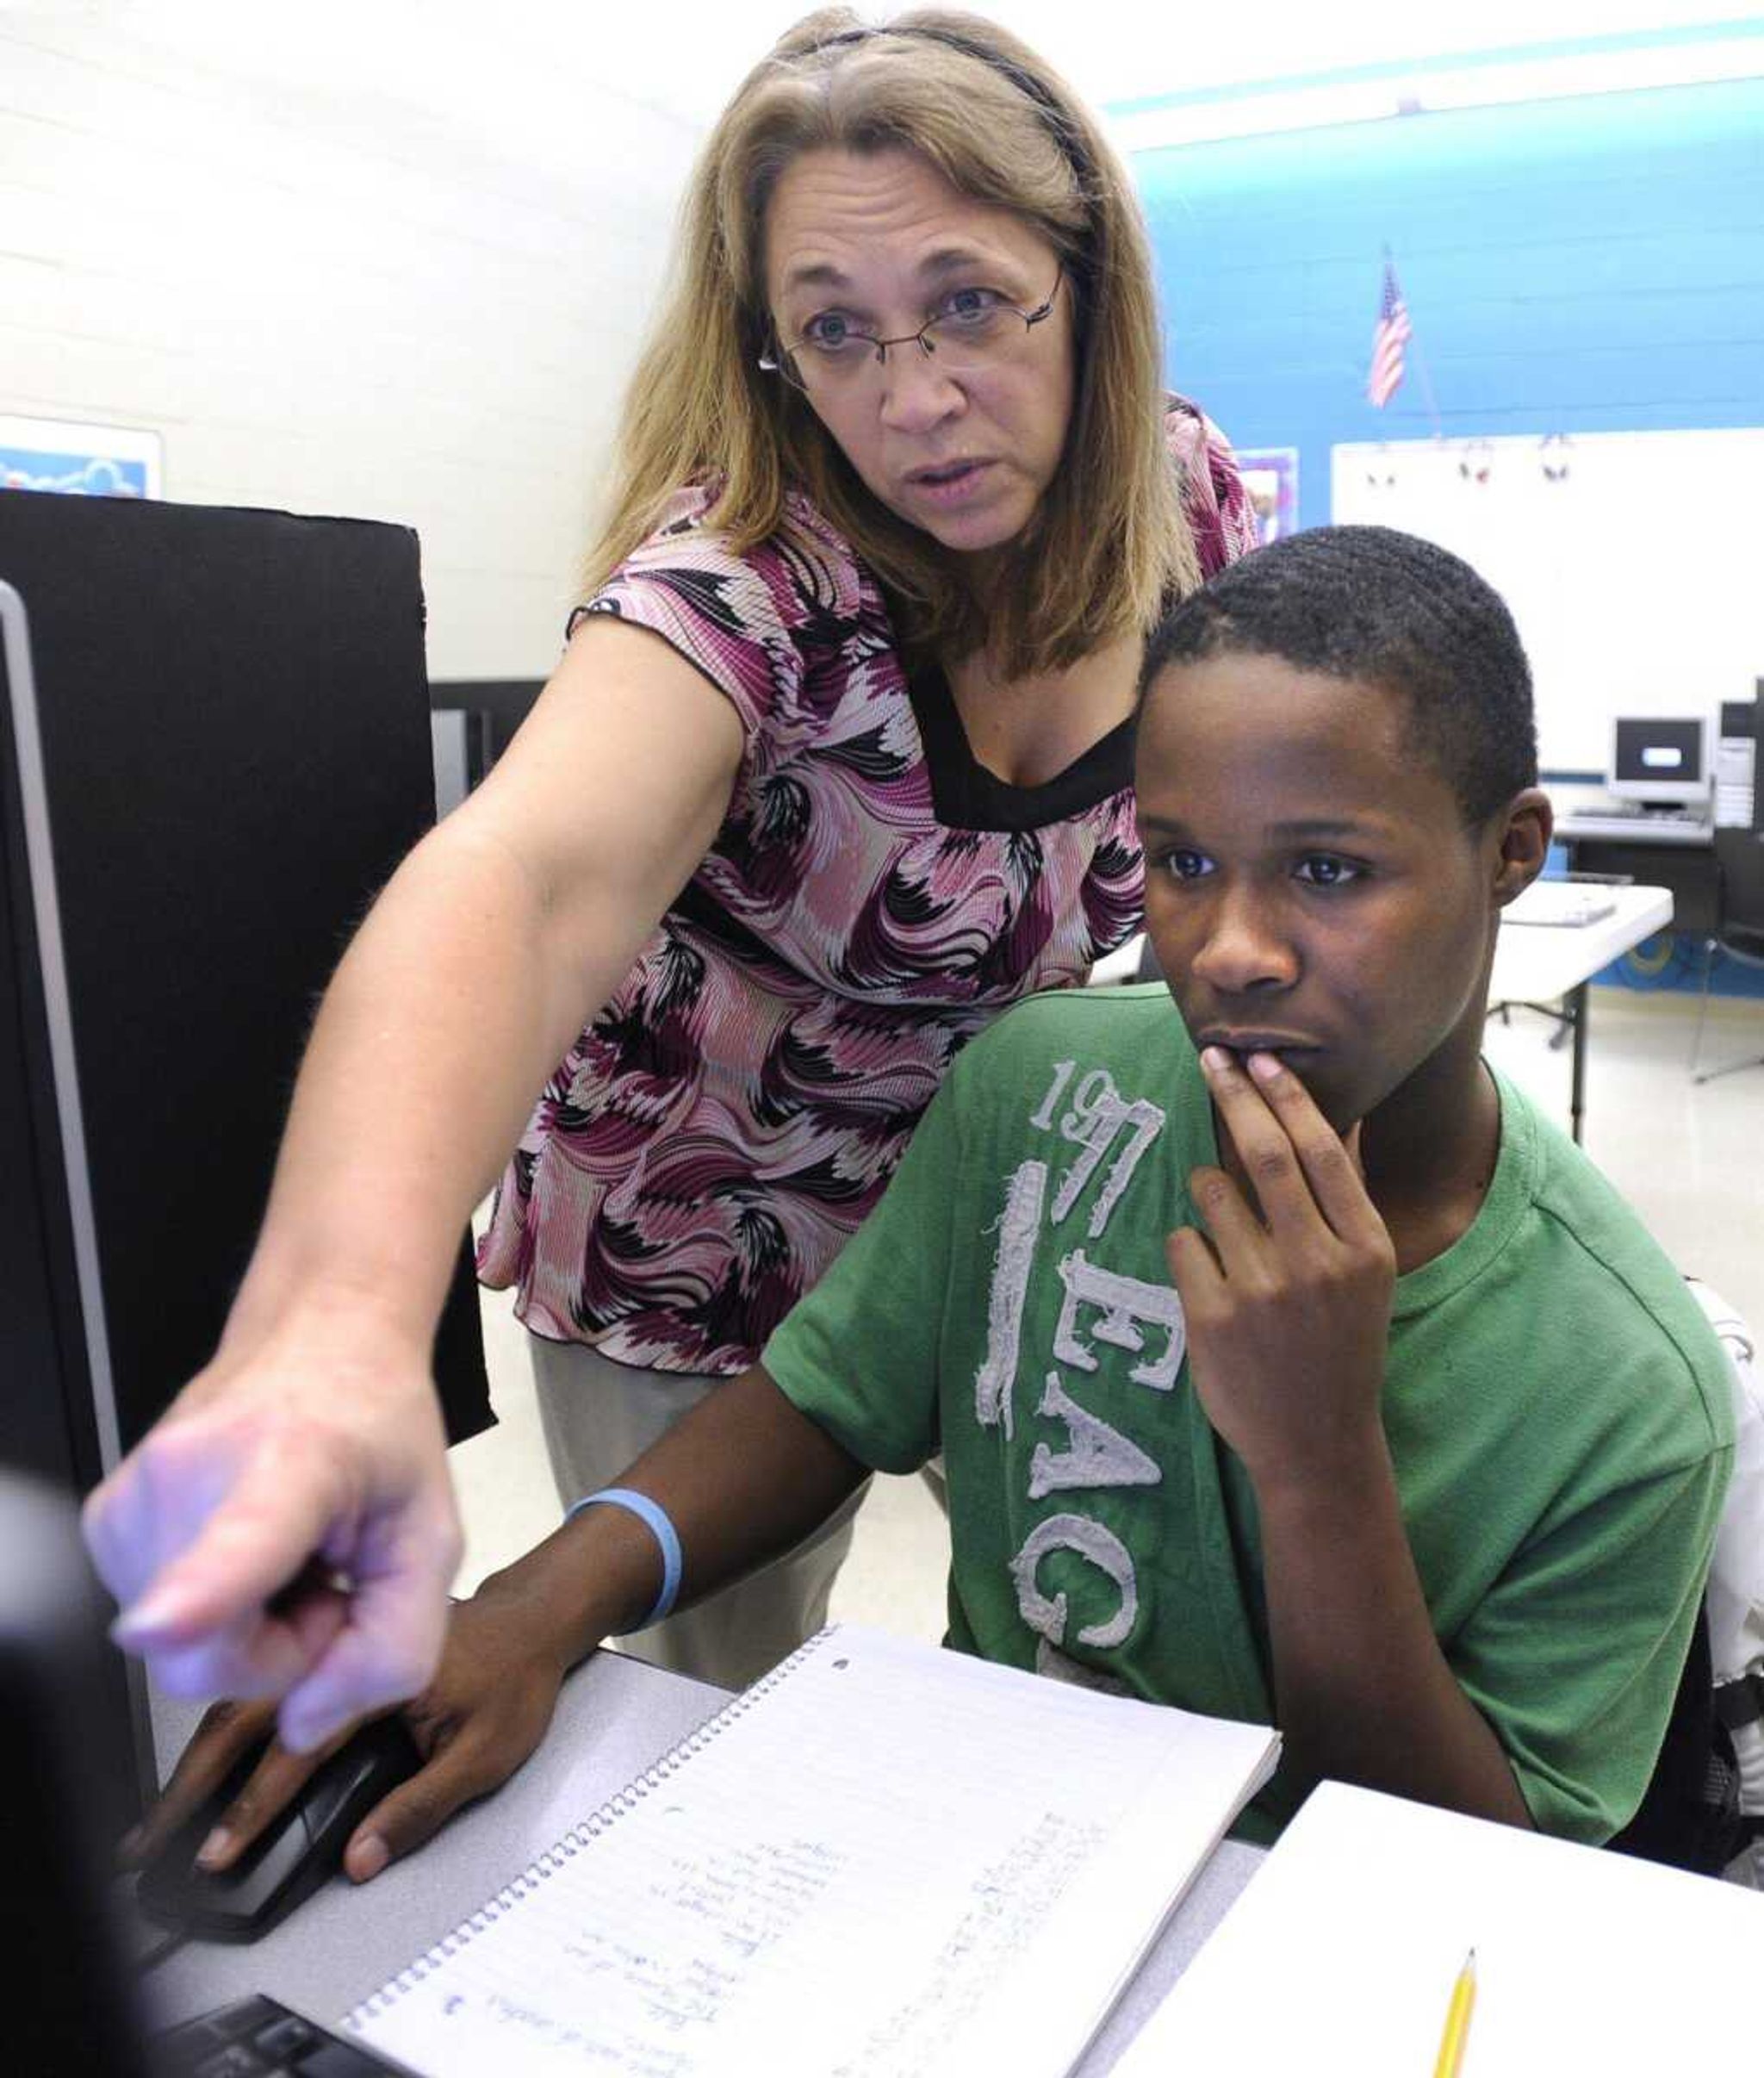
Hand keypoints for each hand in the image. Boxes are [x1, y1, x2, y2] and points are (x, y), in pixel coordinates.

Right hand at [82, 1304, 461, 1751]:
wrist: (320, 1341)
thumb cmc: (380, 1436)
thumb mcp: (430, 1545)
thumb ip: (391, 1651)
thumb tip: (301, 1727)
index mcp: (292, 1466)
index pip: (235, 1544)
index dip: (198, 1595)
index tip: (163, 1621)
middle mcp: (189, 1474)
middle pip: (209, 1656)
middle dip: (281, 1650)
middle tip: (328, 1575)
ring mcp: (133, 1496)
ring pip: (178, 1651)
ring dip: (247, 1629)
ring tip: (289, 1553)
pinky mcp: (103, 1520)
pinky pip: (157, 1625)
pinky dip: (211, 1609)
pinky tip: (247, 1552)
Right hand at [119, 1591, 569, 1884]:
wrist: (531, 1618)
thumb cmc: (515, 1678)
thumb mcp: (486, 1753)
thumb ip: (420, 1807)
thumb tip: (360, 1859)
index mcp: (380, 1680)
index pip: (300, 1747)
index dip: (254, 1807)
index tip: (217, 1852)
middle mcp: (343, 1650)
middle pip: (248, 1716)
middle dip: (194, 1783)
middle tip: (152, 1841)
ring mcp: (329, 1641)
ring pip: (244, 1698)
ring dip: (198, 1755)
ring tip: (160, 1814)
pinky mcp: (325, 1644)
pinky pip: (260, 1685)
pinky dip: (221, 1726)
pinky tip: (198, 1763)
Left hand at [1166, 1048, 1395, 1493]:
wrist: (1316, 1442)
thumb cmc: (1339, 1345)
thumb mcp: (1367, 1274)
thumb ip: (1345, 1202)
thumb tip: (1334, 1119)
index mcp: (1363, 1248)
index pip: (1321, 1150)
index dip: (1287, 1097)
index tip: (1262, 1058)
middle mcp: (1316, 1263)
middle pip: (1264, 1153)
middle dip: (1235, 1095)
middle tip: (1213, 1058)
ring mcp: (1261, 1291)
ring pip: (1211, 1193)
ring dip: (1205, 1185)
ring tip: (1222, 1215)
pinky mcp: (1211, 1318)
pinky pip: (1183, 1243)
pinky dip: (1190, 1244)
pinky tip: (1211, 1276)